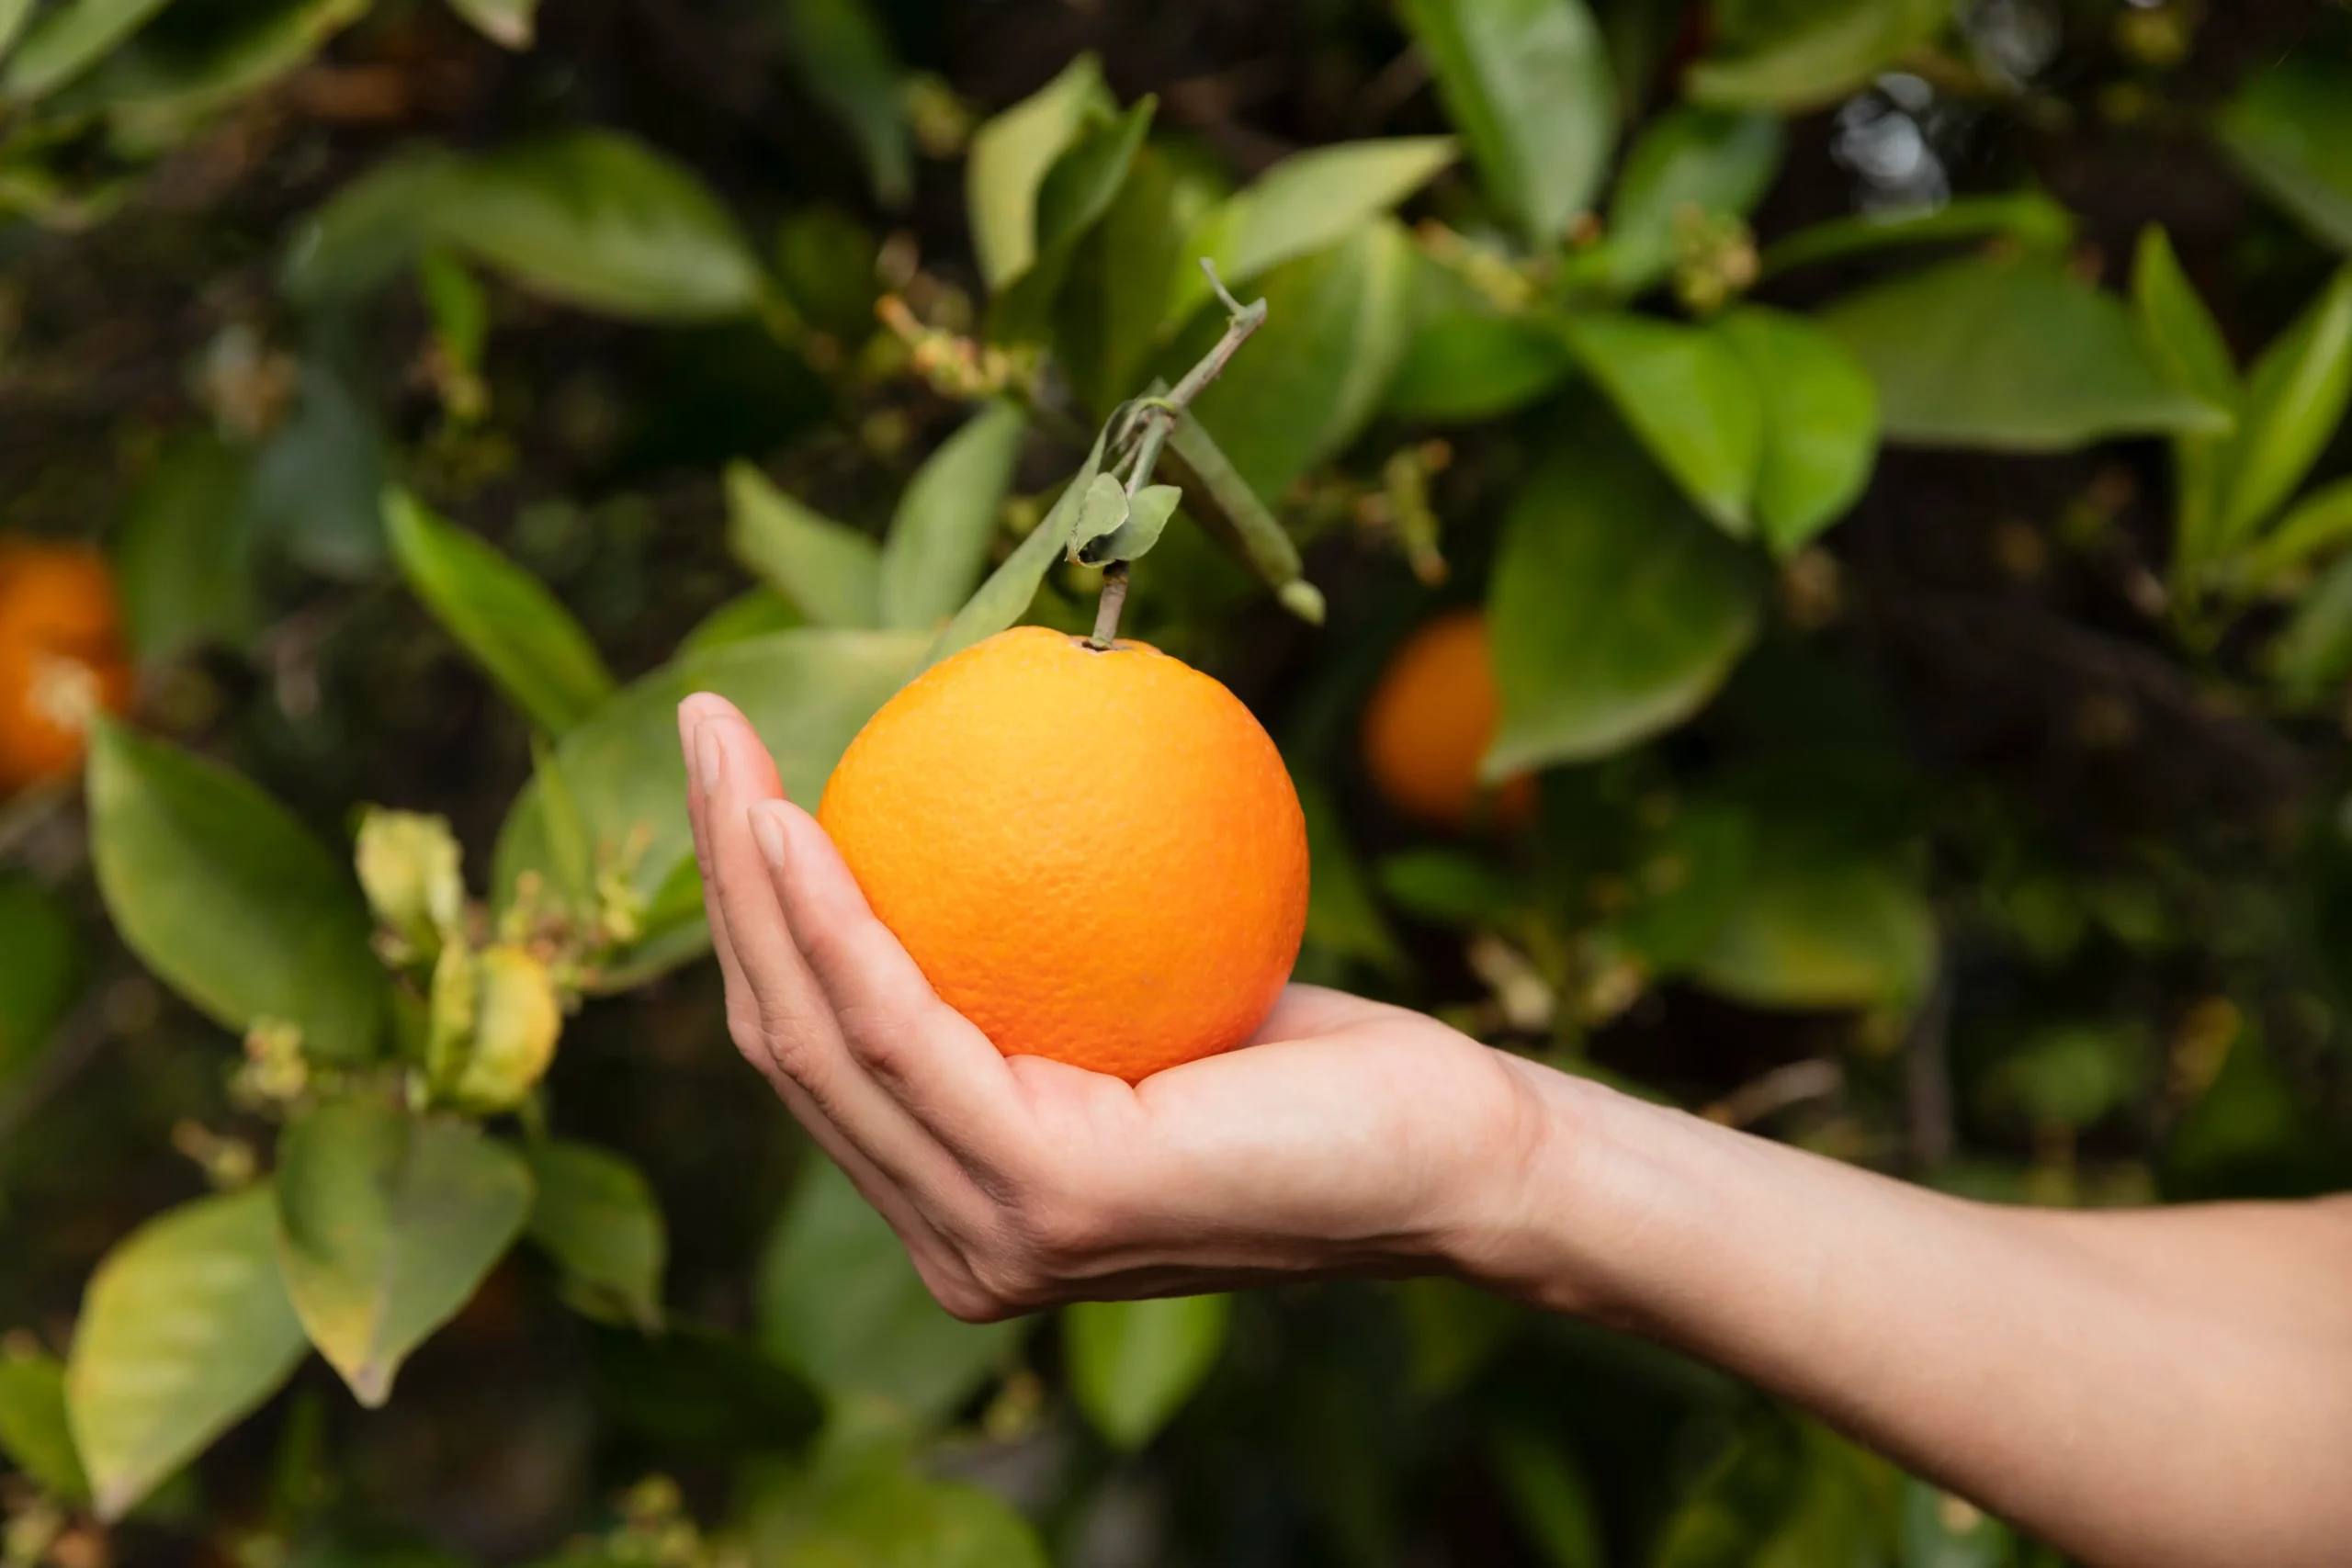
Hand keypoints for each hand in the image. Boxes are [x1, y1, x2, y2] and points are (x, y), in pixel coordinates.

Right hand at [677, 691, 1565, 1318]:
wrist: (1455, 1148)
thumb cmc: (1314, 1065)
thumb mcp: (1148, 999)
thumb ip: (1041, 961)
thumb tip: (974, 806)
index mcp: (964, 1207)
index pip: (823, 1051)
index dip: (756, 911)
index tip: (740, 770)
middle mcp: (956, 1244)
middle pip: (789, 1041)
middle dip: (723, 876)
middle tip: (705, 727)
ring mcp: (994, 1239)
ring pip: (820, 1038)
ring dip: (753, 880)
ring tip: (727, 748)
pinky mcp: (1049, 1204)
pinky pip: (910, 1034)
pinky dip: (840, 924)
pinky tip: (804, 822)